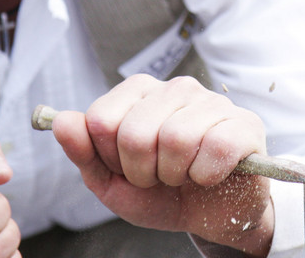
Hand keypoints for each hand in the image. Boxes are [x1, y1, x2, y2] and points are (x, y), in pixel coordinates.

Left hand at [51, 74, 274, 256]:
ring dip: (175, 175)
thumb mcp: (112, 182)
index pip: (100, 119)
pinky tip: (210, 175)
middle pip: (134, 132)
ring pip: (175, 139)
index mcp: (139, 92)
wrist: (212, 216)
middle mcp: (176, 87)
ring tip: (184, 175)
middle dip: (142, 172)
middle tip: (159, 177)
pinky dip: (206, 176)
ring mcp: (213, 102)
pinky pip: (214, 149)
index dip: (110, 158)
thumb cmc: (161, 192)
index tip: (128, 167)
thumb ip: (83, 153)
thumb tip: (60, 121)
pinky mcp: (244, 124)